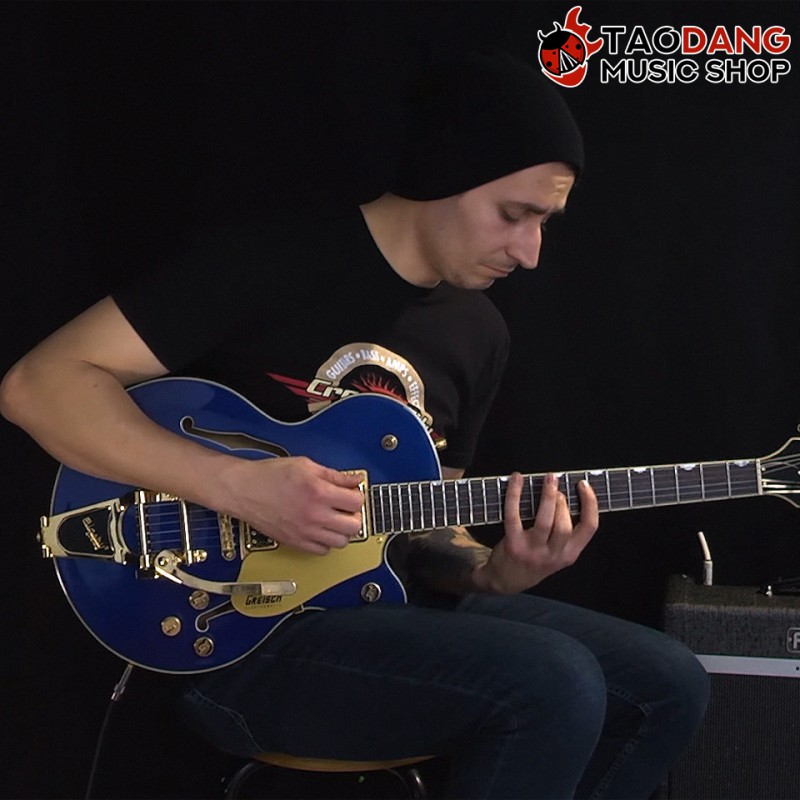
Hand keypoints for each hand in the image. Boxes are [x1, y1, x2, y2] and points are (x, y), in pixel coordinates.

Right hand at [214, 456, 365, 553]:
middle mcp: (314, 515)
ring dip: (342, 531)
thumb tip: (354, 480)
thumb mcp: (306, 465)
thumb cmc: (269, 475)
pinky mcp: (295, 542)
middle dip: (353, 516)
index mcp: (318, 492)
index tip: (351, 494)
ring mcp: (305, 531)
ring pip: (341, 542)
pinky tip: (320, 530)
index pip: (356, 502)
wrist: (243, 489)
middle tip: (345, 508)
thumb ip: (334, 475)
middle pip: (353, 526)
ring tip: (334, 520)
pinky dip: (325, 542)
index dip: (356, 496)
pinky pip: (322, 551)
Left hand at [472, 472, 597, 593]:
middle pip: (565, 525)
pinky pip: (514, 516)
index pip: (590, 528)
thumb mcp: (556, 554)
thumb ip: (564, 531)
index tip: (583, 485)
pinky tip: (517, 479)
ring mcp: (533, 552)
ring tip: (548, 479)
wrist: (505, 580)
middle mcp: (554, 555)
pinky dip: (515, 495)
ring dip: (547, 496)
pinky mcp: (513, 545)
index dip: (590, 503)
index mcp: (569, 554)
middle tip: (555, 484)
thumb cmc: (533, 560)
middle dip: (562, 501)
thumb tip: (564, 492)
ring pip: (545, 522)